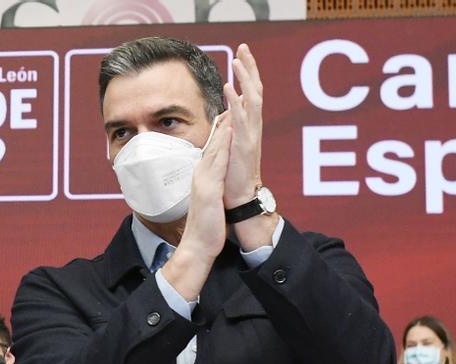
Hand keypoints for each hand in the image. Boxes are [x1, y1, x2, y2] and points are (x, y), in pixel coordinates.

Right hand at [161, 115, 231, 300]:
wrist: (197, 245)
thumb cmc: (205, 227)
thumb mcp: (209, 201)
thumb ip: (210, 187)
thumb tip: (214, 180)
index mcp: (202, 177)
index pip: (212, 148)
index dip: (221, 129)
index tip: (229, 111)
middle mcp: (201, 174)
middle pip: (213, 143)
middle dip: (223, 121)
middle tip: (232, 98)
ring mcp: (203, 180)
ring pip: (215, 148)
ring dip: (224, 126)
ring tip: (233, 107)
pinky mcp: (208, 189)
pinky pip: (218, 163)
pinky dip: (223, 146)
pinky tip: (230, 133)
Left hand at [222, 43, 263, 209]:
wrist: (239, 198)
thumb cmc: (233, 175)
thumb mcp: (229, 146)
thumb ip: (229, 130)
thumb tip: (226, 115)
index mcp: (248, 126)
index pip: (250, 94)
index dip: (247, 74)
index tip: (242, 55)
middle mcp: (253, 127)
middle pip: (255, 90)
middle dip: (250, 68)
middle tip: (245, 47)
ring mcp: (251, 134)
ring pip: (252, 100)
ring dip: (245, 79)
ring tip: (238, 61)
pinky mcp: (245, 144)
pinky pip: (241, 118)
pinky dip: (236, 101)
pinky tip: (229, 87)